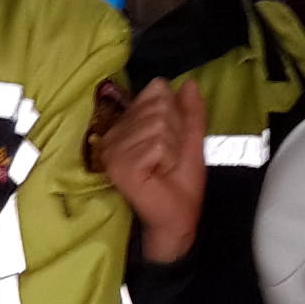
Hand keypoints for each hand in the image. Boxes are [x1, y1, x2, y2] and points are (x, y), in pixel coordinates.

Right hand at [96, 76, 207, 265]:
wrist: (177, 220)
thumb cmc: (180, 185)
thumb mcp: (190, 141)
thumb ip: (190, 112)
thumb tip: (188, 83)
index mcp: (126, 125)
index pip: (155, 91)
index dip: (174, 114)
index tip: (171, 142)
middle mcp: (114, 134)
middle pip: (158, 107)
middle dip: (175, 132)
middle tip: (168, 159)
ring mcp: (114, 150)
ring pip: (159, 125)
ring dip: (173, 149)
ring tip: (164, 167)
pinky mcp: (120, 165)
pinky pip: (157, 144)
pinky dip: (168, 159)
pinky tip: (159, 174)